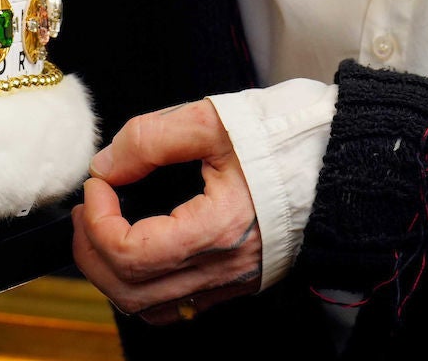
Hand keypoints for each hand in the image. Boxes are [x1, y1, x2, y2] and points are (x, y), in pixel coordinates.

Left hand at [72, 100, 263, 324]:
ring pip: (148, 308)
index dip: (98, 219)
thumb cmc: (282, 138)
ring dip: (113, 274)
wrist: (338, 160)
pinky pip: (175, 305)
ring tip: (105, 228)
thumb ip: (150, 139)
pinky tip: (140, 248)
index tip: (100, 181)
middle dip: (92, 250)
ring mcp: (230, 282)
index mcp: (217, 228)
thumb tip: (106, 164)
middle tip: (90, 207)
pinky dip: (143, 285)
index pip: (131, 252)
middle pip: (129, 292)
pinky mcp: (236, 284)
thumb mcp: (212, 119)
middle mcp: (223, 268)